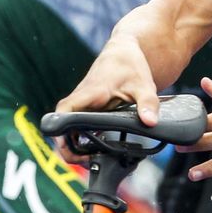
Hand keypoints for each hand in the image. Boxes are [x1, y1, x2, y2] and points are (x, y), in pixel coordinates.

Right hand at [53, 36, 159, 162]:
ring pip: (69, 130)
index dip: (61, 134)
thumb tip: (150, 122)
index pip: (63, 115)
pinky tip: (100, 147)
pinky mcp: (87, 110)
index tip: (73, 149)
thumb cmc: (129, 64)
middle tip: (88, 160)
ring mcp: (82, 106)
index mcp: (89, 94)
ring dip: (76, 146)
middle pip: (62, 129)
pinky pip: (79, 128)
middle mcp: (80, 101)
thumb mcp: (143, 85)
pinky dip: (85, 139)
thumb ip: (147, 104)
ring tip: (95, 157)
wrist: (124, 51)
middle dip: (69, 149)